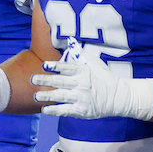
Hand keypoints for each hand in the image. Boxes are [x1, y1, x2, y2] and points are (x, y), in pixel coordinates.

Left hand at [31, 39, 152, 120]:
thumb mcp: (95, 62)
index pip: (68, 68)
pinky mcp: (83, 110)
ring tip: (35, 96)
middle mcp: (82, 84)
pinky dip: (55, 110)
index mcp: (83, 71)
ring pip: (61, 96)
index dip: (56, 66)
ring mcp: (82, 98)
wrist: (119, 97)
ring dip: (47, 96)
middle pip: (61, 82)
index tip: (44, 65)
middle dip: (46, 80)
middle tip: (33, 79)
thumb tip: (70, 40)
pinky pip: (66, 110)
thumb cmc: (104, 77)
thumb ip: (80, 53)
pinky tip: (44, 109)